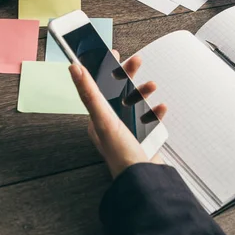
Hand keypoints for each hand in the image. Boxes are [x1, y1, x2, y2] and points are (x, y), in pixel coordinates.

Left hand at [69, 52, 166, 177]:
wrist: (144, 180)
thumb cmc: (121, 154)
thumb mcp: (104, 119)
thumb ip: (90, 93)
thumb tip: (74, 68)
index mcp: (97, 118)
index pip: (98, 86)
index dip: (105, 69)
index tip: (112, 54)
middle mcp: (110, 123)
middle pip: (118, 91)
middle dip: (127, 76)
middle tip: (136, 61)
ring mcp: (127, 129)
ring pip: (135, 102)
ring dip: (143, 91)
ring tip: (152, 86)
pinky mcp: (143, 136)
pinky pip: (150, 118)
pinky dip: (155, 111)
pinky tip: (160, 108)